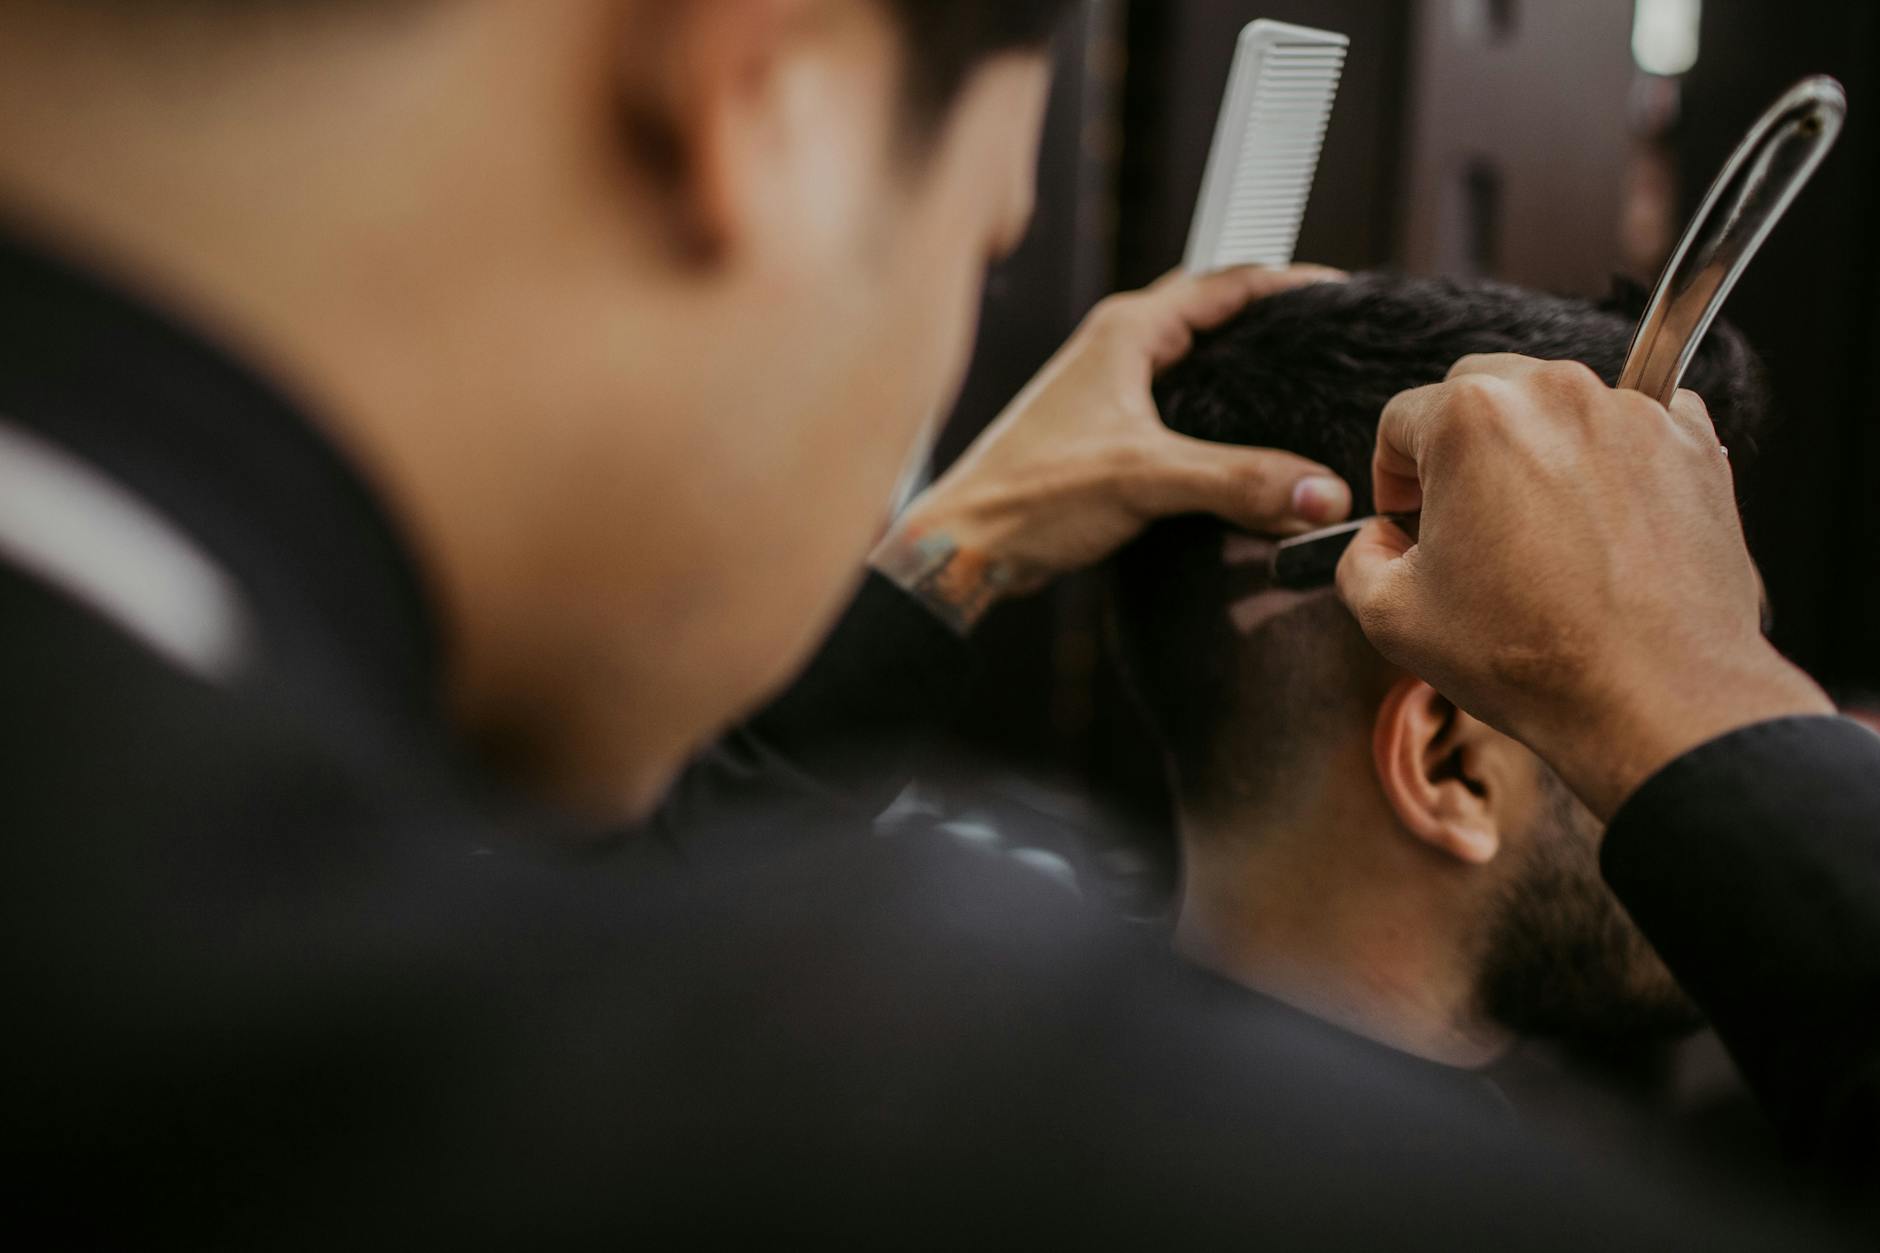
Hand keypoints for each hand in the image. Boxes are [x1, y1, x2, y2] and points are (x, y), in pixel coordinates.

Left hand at [872, 265, 1351, 633]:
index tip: (1344, 298)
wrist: (967, 545)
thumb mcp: (1145, 479)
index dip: (1290, 284)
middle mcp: (1116, 348)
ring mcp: (1108, 389)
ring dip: (1242, 369)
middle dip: (1272, 322)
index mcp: (1127, 331)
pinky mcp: (1104, 432)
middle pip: (1213, 314)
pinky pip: (1177, 405)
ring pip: (1193, 362)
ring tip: (1302, 386)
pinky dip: (1216, 413)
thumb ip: (1238, 481)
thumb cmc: (1029, 497)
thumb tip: (1322, 493)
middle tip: (1332, 342)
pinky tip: (1245, 445)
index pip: (1226, 283)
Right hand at [1337, 354, 1832, 820]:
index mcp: (1468, 417)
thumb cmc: (1525, 656)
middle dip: (1460, 448)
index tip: (1408, 520)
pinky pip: (1633, 424)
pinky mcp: (1693, 441)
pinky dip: (1610, 458)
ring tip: (1541, 531)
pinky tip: (1602, 524)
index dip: (1391, 476)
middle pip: (1480, 391)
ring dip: (1536, 451)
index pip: (1401, 420)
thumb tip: (1381, 540)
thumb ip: (1360, 558)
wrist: (1655, 696)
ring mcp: (1633, 411)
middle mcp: (1553, 391)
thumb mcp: (1392, 617)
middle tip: (1467, 519)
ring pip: (1557, 406)